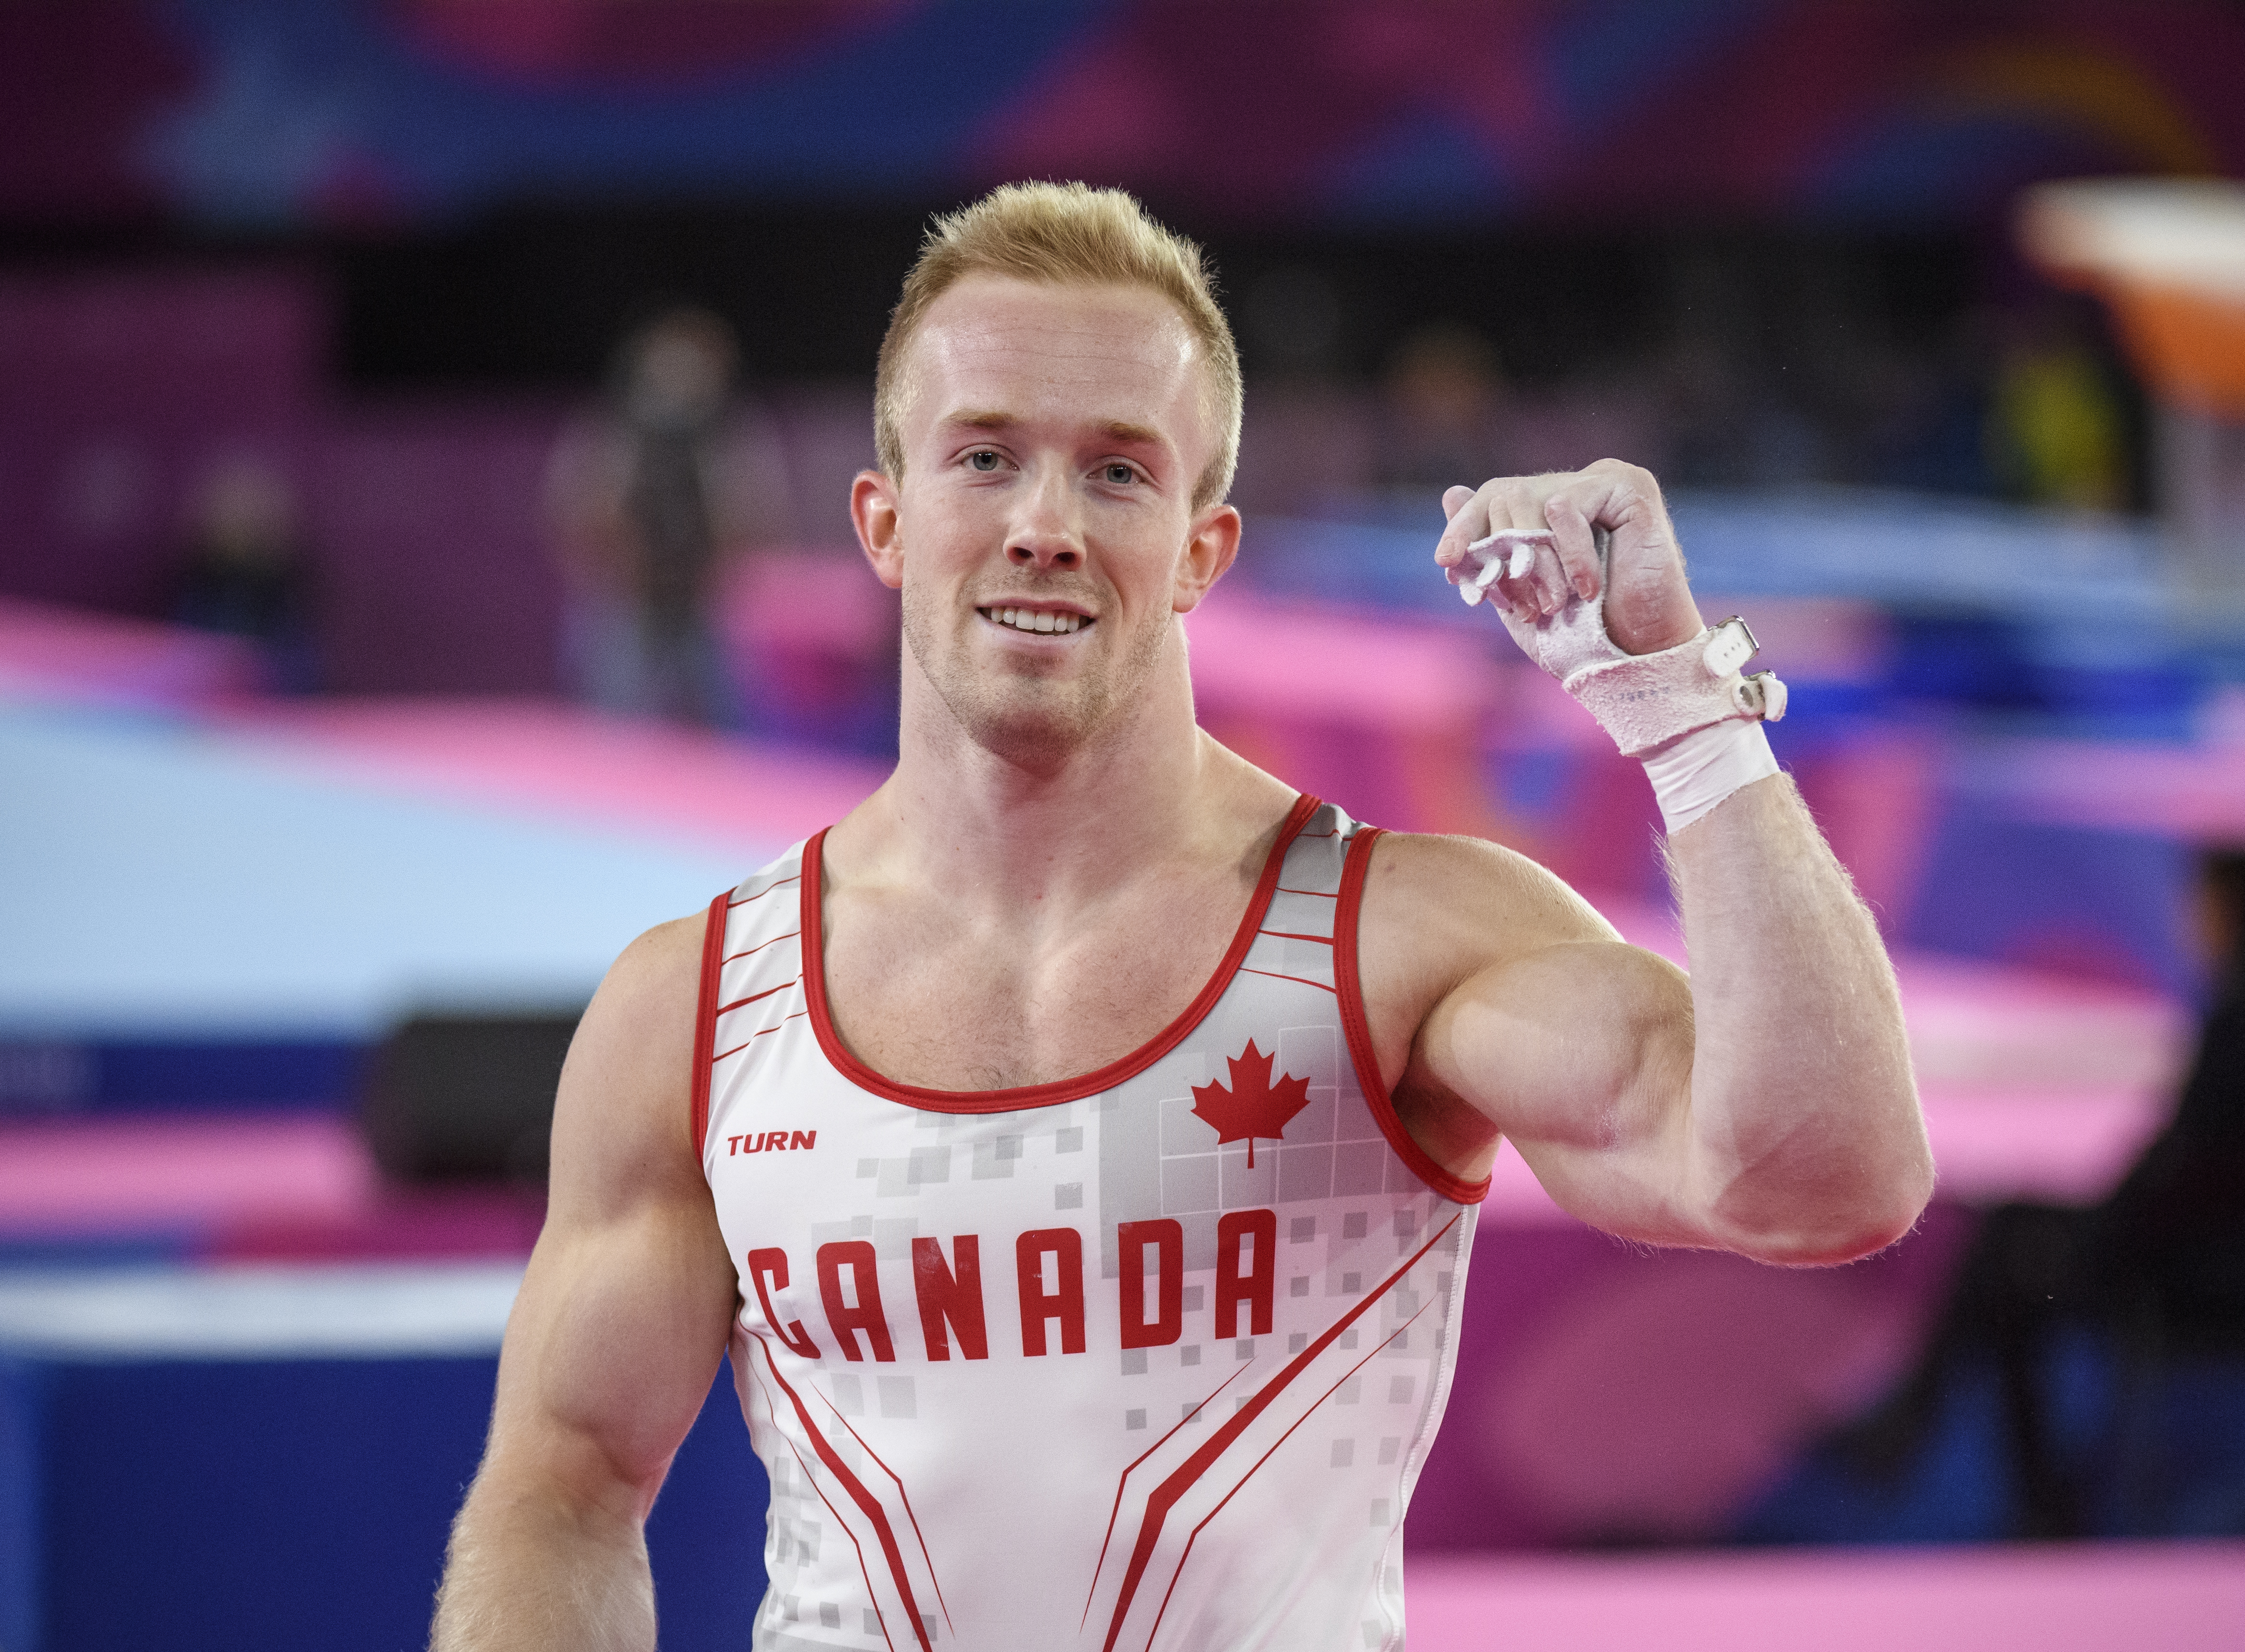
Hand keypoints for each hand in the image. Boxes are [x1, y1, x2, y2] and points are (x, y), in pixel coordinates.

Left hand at [1434, 459, 1702, 657]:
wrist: (1637, 655)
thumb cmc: (1581, 630)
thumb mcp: (1518, 592)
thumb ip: (1488, 547)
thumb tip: (1450, 492)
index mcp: (1552, 506)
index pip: (1492, 497)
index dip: (1464, 527)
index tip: (1446, 561)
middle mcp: (1577, 485)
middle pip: (1507, 495)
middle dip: (1504, 557)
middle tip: (1527, 607)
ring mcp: (1604, 480)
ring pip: (1532, 499)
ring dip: (1536, 562)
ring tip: (1556, 603)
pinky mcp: (1628, 486)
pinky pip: (1566, 505)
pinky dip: (1569, 553)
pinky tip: (1588, 588)